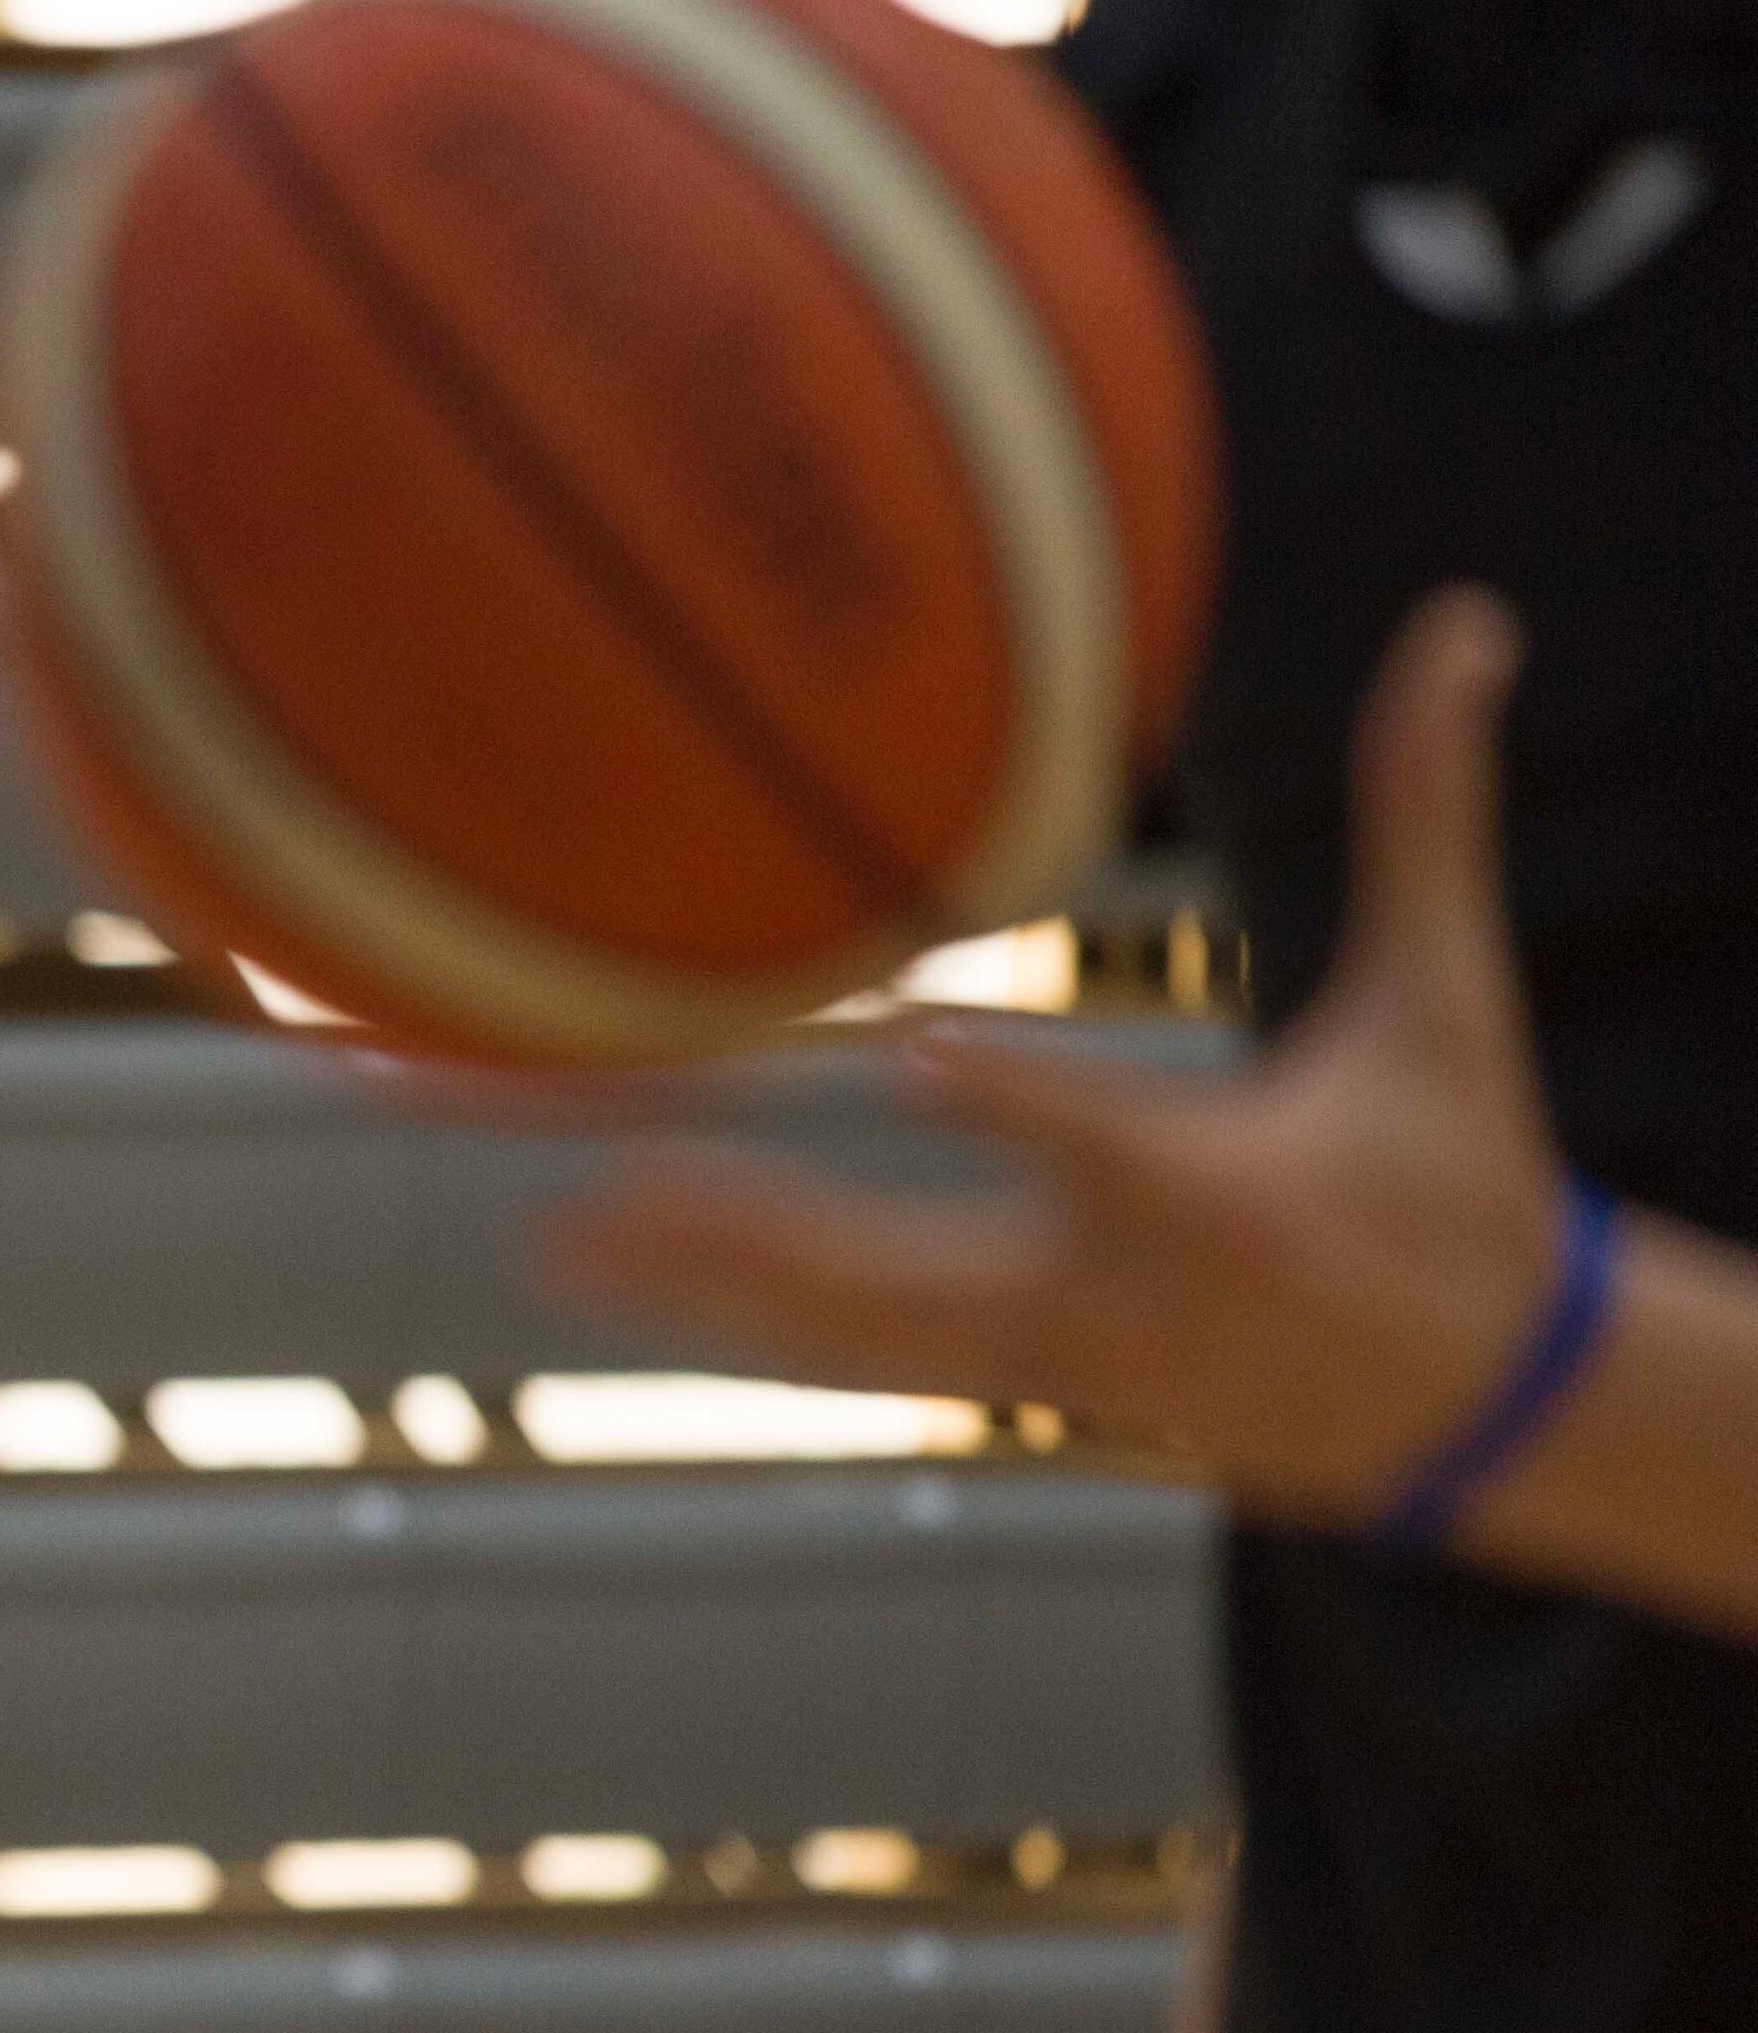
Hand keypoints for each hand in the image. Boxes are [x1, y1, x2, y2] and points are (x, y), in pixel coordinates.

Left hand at [542, 588, 1567, 1524]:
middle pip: (904, 1271)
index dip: (1012, 1102)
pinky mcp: (1009, 1380)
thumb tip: (1469, 623)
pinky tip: (606, 1278)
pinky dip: (727, 1319)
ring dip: (697, 1284)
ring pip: (845, 1330)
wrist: (1479, 1408)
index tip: (915, 1052)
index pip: (1103, 1137)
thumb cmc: (1459, 1183)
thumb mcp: (1449, 1006)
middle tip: (604, 1189)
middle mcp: (1107, 1293)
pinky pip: (844, 1355)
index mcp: (1219, 1191)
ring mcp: (1042, 1355)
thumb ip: (1431, 814)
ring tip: (553, 1236)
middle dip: (750, 1237)